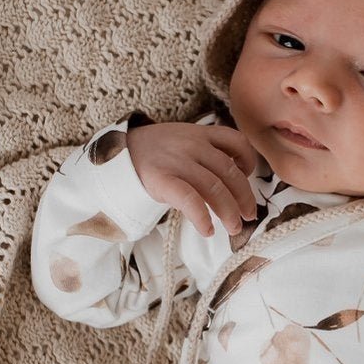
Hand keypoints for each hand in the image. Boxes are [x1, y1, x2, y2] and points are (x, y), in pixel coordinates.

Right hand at [126, 121, 259, 236]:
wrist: (114, 156)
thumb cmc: (153, 155)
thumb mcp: (181, 141)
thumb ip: (206, 152)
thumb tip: (233, 180)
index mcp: (199, 134)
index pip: (235, 140)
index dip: (249, 160)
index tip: (248, 176)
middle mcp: (192, 145)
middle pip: (229, 171)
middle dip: (244, 197)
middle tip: (249, 216)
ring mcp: (177, 161)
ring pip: (214, 187)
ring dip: (229, 211)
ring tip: (233, 227)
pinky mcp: (162, 179)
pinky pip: (190, 199)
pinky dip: (202, 217)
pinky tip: (207, 230)